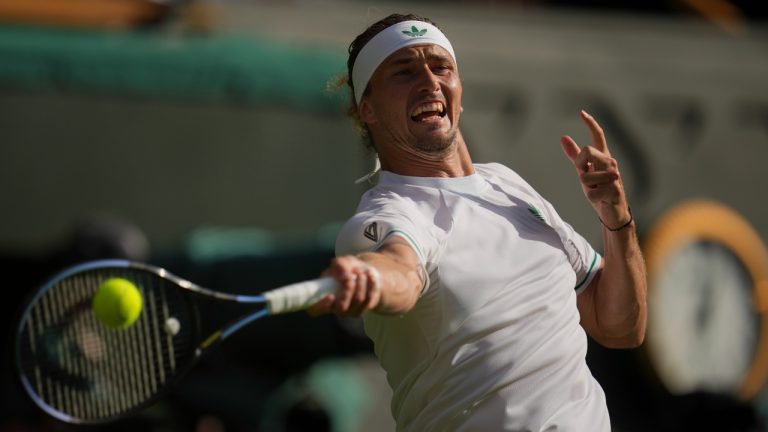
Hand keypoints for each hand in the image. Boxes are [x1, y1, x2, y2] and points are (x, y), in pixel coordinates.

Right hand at [307, 255, 381, 316]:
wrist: (363, 273)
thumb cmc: (346, 269)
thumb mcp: (341, 262)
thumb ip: (339, 265)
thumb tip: (344, 276)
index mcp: (322, 297)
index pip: (314, 310)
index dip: (321, 306)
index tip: (331, 295)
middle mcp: (334, 308)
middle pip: (341, 307)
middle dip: (349, 289)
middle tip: (353, 275)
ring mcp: (348, 312)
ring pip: (357, 301)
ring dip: (361, 284)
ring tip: (362, 272)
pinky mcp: (361, 310)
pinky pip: (369, 299)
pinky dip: (371, 285)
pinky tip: (370, 276)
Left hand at [560, 110, 630, 228]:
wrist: (613, 212)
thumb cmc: (600, 190)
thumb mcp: (584, 172)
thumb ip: (575, 156)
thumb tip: (564, 137)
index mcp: (603, 157)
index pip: (598, 136)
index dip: (590, 124)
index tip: (581, 113)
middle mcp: (611, 163)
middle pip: (588, 151)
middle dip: (580, 164)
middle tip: (585, 175)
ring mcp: (615, 176)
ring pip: (586, 176)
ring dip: (587, 187)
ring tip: (597, 191)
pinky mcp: (616, 191)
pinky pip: (592, 193)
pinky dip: (593, 198)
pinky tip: (602, 199)